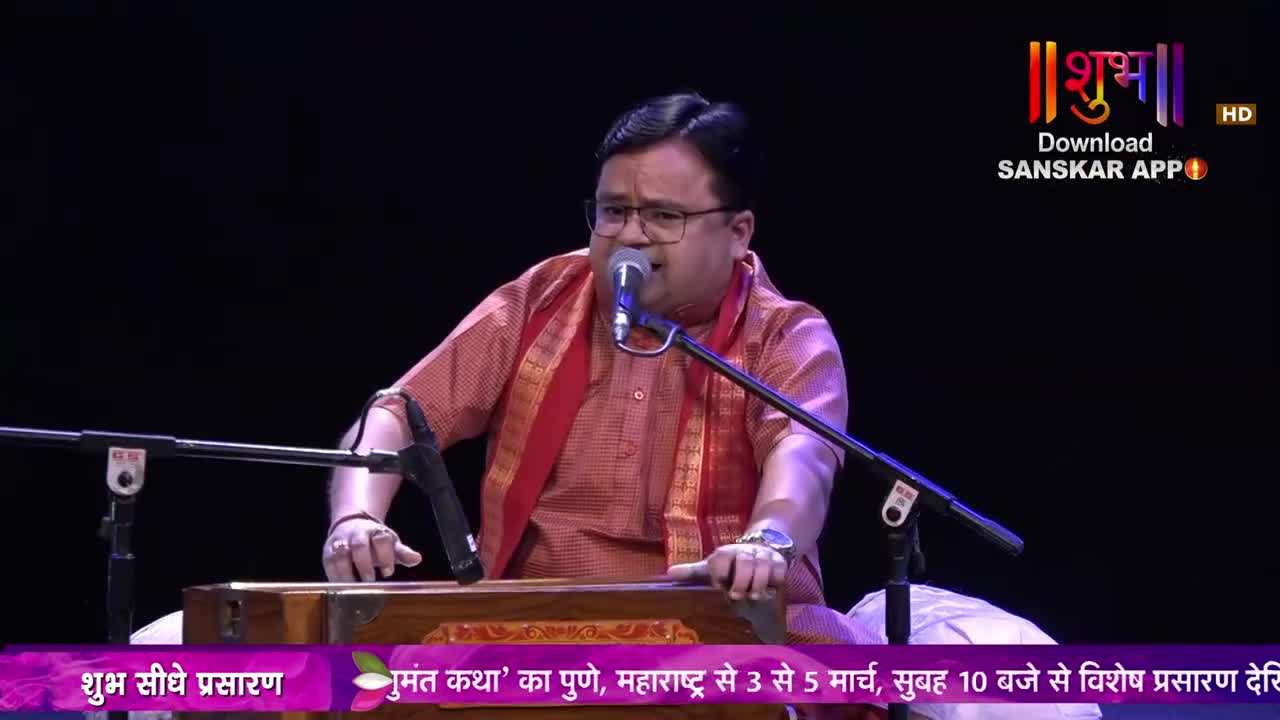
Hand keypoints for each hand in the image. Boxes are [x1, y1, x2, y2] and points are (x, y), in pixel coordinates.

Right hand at [322, 518, 421, 581]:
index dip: (385, 556)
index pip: (381, 539)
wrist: (351, 525)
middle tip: (370, 581)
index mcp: (376, 531)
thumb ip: (402, 552)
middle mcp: (357, 533)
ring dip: (346, 573)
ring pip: (341, 554)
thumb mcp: (391, 544)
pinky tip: (341, 588)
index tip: (388, 572)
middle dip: (364, 565)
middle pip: (359, 546)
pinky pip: (329, 563)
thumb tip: (416, 559)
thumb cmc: (375, 541)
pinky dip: (334, 576)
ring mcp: (341, 541)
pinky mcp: (328, 551)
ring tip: (353, 589)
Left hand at [667, 543, 786, 600]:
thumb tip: (669, 573)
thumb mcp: (711, 566)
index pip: (721, 558)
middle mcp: (744, 551)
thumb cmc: (730, 564)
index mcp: (725, 553)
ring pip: (763, 566)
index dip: (720, 571)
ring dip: (758, 583)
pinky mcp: (779, 562)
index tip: (718, 584)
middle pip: (745, 562)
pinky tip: (769, 589)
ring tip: (753, 596)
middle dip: (741, 580)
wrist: (760, 548)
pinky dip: (775, 581)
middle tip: (736, 596)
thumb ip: (692, 572)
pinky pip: (779, 571)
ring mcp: (763, 556)